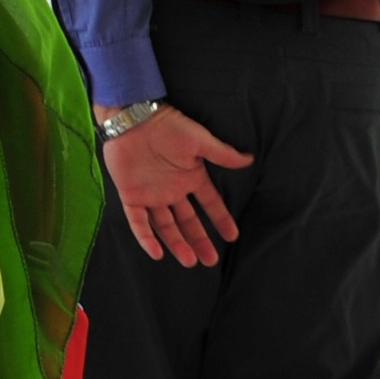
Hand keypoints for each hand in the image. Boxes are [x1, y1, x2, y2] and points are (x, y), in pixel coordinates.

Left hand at [102, 105, 250, 265]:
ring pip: (165, 226)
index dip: (220, 219)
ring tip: (190, 261)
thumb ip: (222, 154)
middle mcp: (172, 189)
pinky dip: (145, 238)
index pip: (209, 203)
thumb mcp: (199, 140)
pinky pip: (138, 222)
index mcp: (190, 176)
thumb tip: (248, 160)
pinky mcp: (130, 196)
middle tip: (210, 260)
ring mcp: (151, 194)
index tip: (232, 236)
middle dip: (199, 240)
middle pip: (188, 221)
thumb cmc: (167, 125)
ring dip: (177, 244)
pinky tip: (157, 253)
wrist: (133, 117)